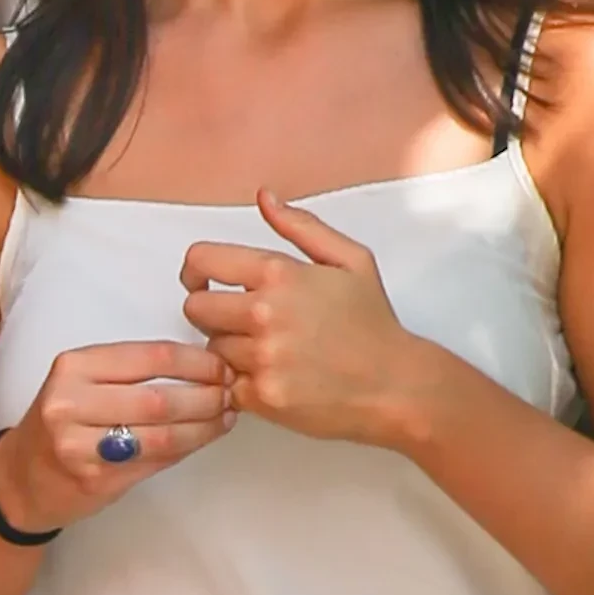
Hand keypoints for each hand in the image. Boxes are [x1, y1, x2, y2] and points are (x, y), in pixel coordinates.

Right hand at [0, 341, 234, 533]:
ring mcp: (82, 445)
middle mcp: (71, 402)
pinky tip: (204, 437)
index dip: (195, 362)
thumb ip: (129, 374)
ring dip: (205, 426)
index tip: (222, 366)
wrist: (21, 478)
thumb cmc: (61, 423)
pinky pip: (156, 461)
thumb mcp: (80, 384)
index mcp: (72, 366)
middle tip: (232, 393)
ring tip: (226, 416)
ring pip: (163, 434)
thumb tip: (201, 369)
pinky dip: (188, 447)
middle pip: (160, 397)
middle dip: (207, 395)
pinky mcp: (96, 479)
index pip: (149, 356)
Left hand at [180, 189, 433, 446]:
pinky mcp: (264, 396)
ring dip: (229, 349)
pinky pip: (226, 384)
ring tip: (266, 350)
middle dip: (210, 311)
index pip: (201, 260)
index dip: (195, 270)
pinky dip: (241, 383)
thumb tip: (264, 198)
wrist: (398, 387)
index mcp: (279, 274)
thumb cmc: (374, 323)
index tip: (201, 280)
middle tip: (237, 320)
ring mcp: (262, 357)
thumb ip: (301, 226)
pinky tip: (270, 376)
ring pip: (211, 348)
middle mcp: (264, 313)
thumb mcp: (350, 260)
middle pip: (195, 308)